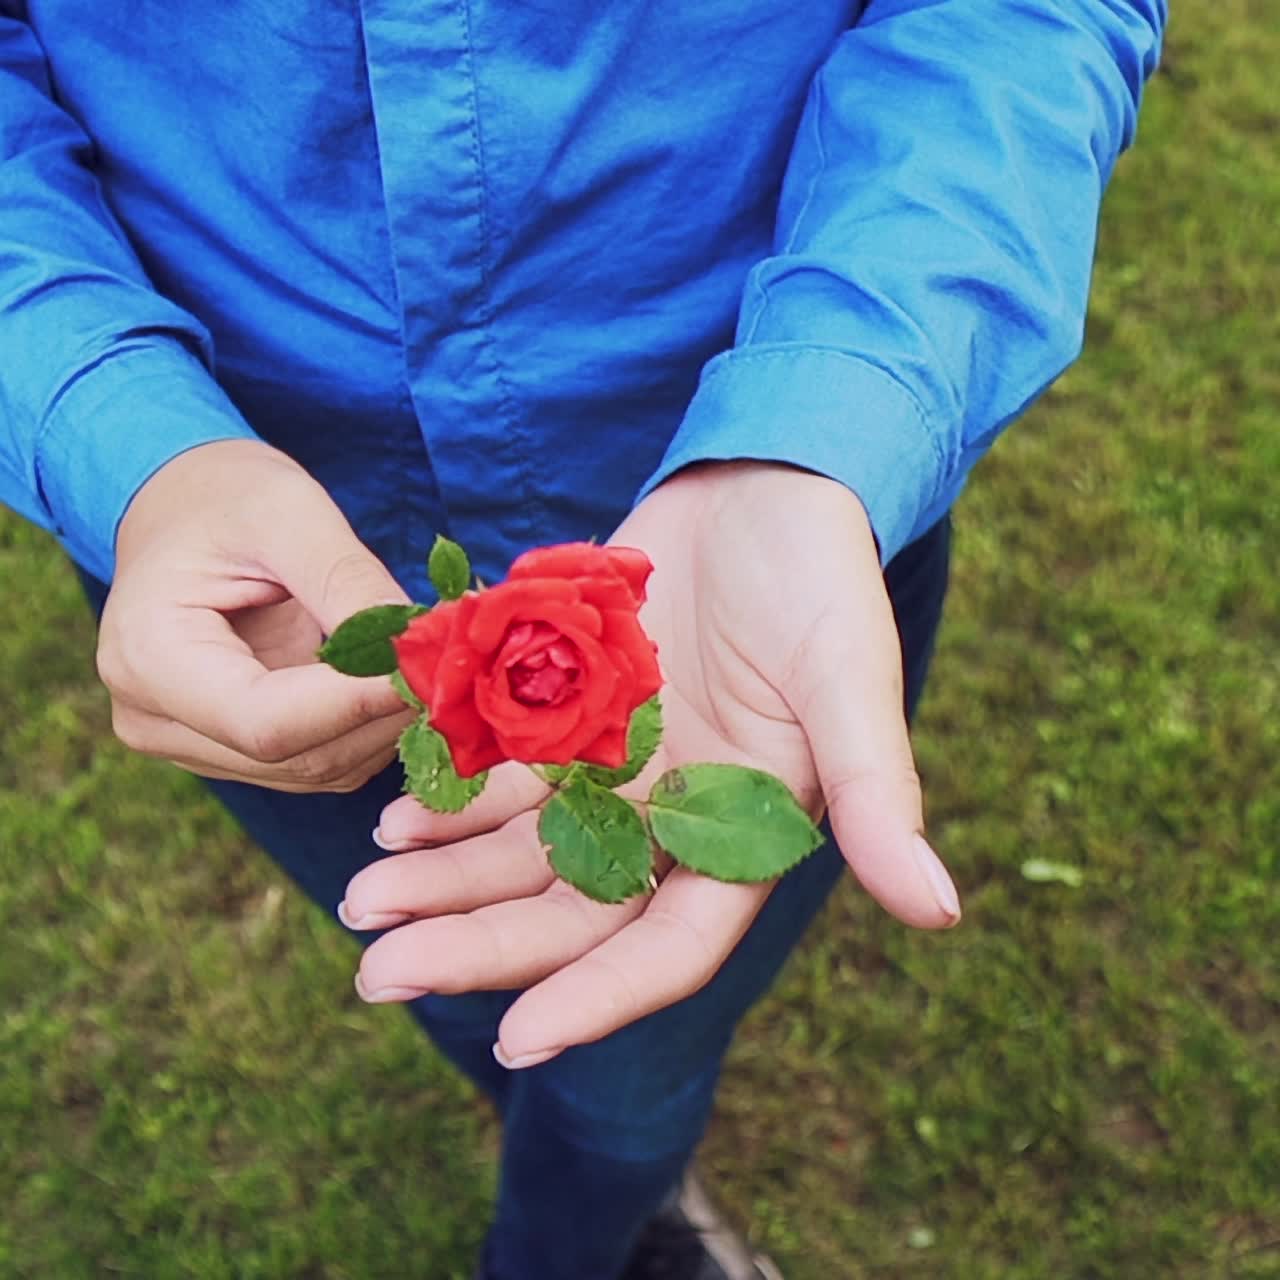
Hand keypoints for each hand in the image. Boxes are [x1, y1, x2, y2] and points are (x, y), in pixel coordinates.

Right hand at [98, 439, 413, 790]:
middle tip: (448, 657)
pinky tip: (391, 675)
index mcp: (148, 658)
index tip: (431, 667)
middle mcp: (155, 720)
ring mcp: (191, 745)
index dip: (360, 704)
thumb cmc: (225, 496)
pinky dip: (370, 726)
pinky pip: (320, 760)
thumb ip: (348, 582)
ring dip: (385, 723)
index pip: (267, 724)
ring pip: (318, 768)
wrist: (181, 509)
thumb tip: (418, 647)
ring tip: (422, 658)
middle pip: (298, 756)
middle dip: (384, 712)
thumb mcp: (287, 512)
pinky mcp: (231, 751)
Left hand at [341, 463, 959, 1062]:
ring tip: (363, 900)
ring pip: (520, 848)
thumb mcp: (849, 679)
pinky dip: (449, 802)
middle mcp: (673, 814)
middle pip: (570, 907)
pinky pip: (501, 776)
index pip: (669, 943)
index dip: (599, 996)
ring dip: (444, 880)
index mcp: (744, 831)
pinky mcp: (572, 713)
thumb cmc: (820, 578)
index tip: (516, 1040)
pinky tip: (392, 823)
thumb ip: (878, 793)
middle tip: (378, 974)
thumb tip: (940, 911)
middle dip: (481, 946)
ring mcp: (616, 766)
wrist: (761, 483)